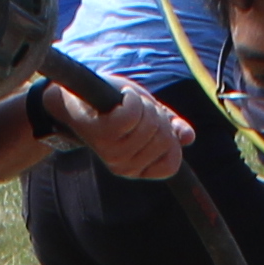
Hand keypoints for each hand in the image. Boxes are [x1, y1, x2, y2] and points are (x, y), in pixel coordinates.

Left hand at [48, 77, 185, 182]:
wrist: (75, 96)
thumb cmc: (112, 105)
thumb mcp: (148, 116)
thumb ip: (170, 127)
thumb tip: (188, 137)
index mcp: (138, 168)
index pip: (171, 164)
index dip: (170, 138)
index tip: (155, 124)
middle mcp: (125, 167)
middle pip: (164, 140)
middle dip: (156, 116)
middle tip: (135, 109)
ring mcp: (113, 153)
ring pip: (149, 124)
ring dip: (142, 104)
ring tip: (124, 103)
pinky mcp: (103, 134)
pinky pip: (132, 115)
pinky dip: (130, 98)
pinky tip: (120, 97)